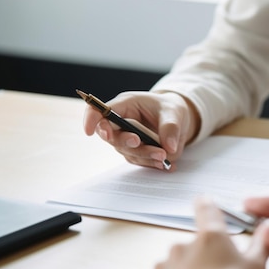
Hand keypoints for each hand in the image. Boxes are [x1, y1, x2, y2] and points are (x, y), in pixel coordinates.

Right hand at [82, 91, 200, 169]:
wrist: (178, 120)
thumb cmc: (170, 109)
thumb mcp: (174, 112)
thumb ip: (171, 127)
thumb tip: (169, 148)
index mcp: (126, 104)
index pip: (100, 110)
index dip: (91, 119)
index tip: (89, 131)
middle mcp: (122, 123)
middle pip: (112, 136)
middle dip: (125, 141)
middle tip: (137, 141)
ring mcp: (126, 139)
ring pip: (127, 151)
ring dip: (144, 155)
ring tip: (164, 156)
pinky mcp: (136, 152)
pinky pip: (140, 160)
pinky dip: (153, 163)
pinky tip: (167, 164)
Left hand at [146, 198, 267, 268]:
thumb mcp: (255, 268)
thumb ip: (261, 245)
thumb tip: (267, 232)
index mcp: (210, 237)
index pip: (207, 209)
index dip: (207, 204)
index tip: (204, 201)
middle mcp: (183, 248)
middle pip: (196, 245)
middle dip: (206, 256)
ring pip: (179, 266)